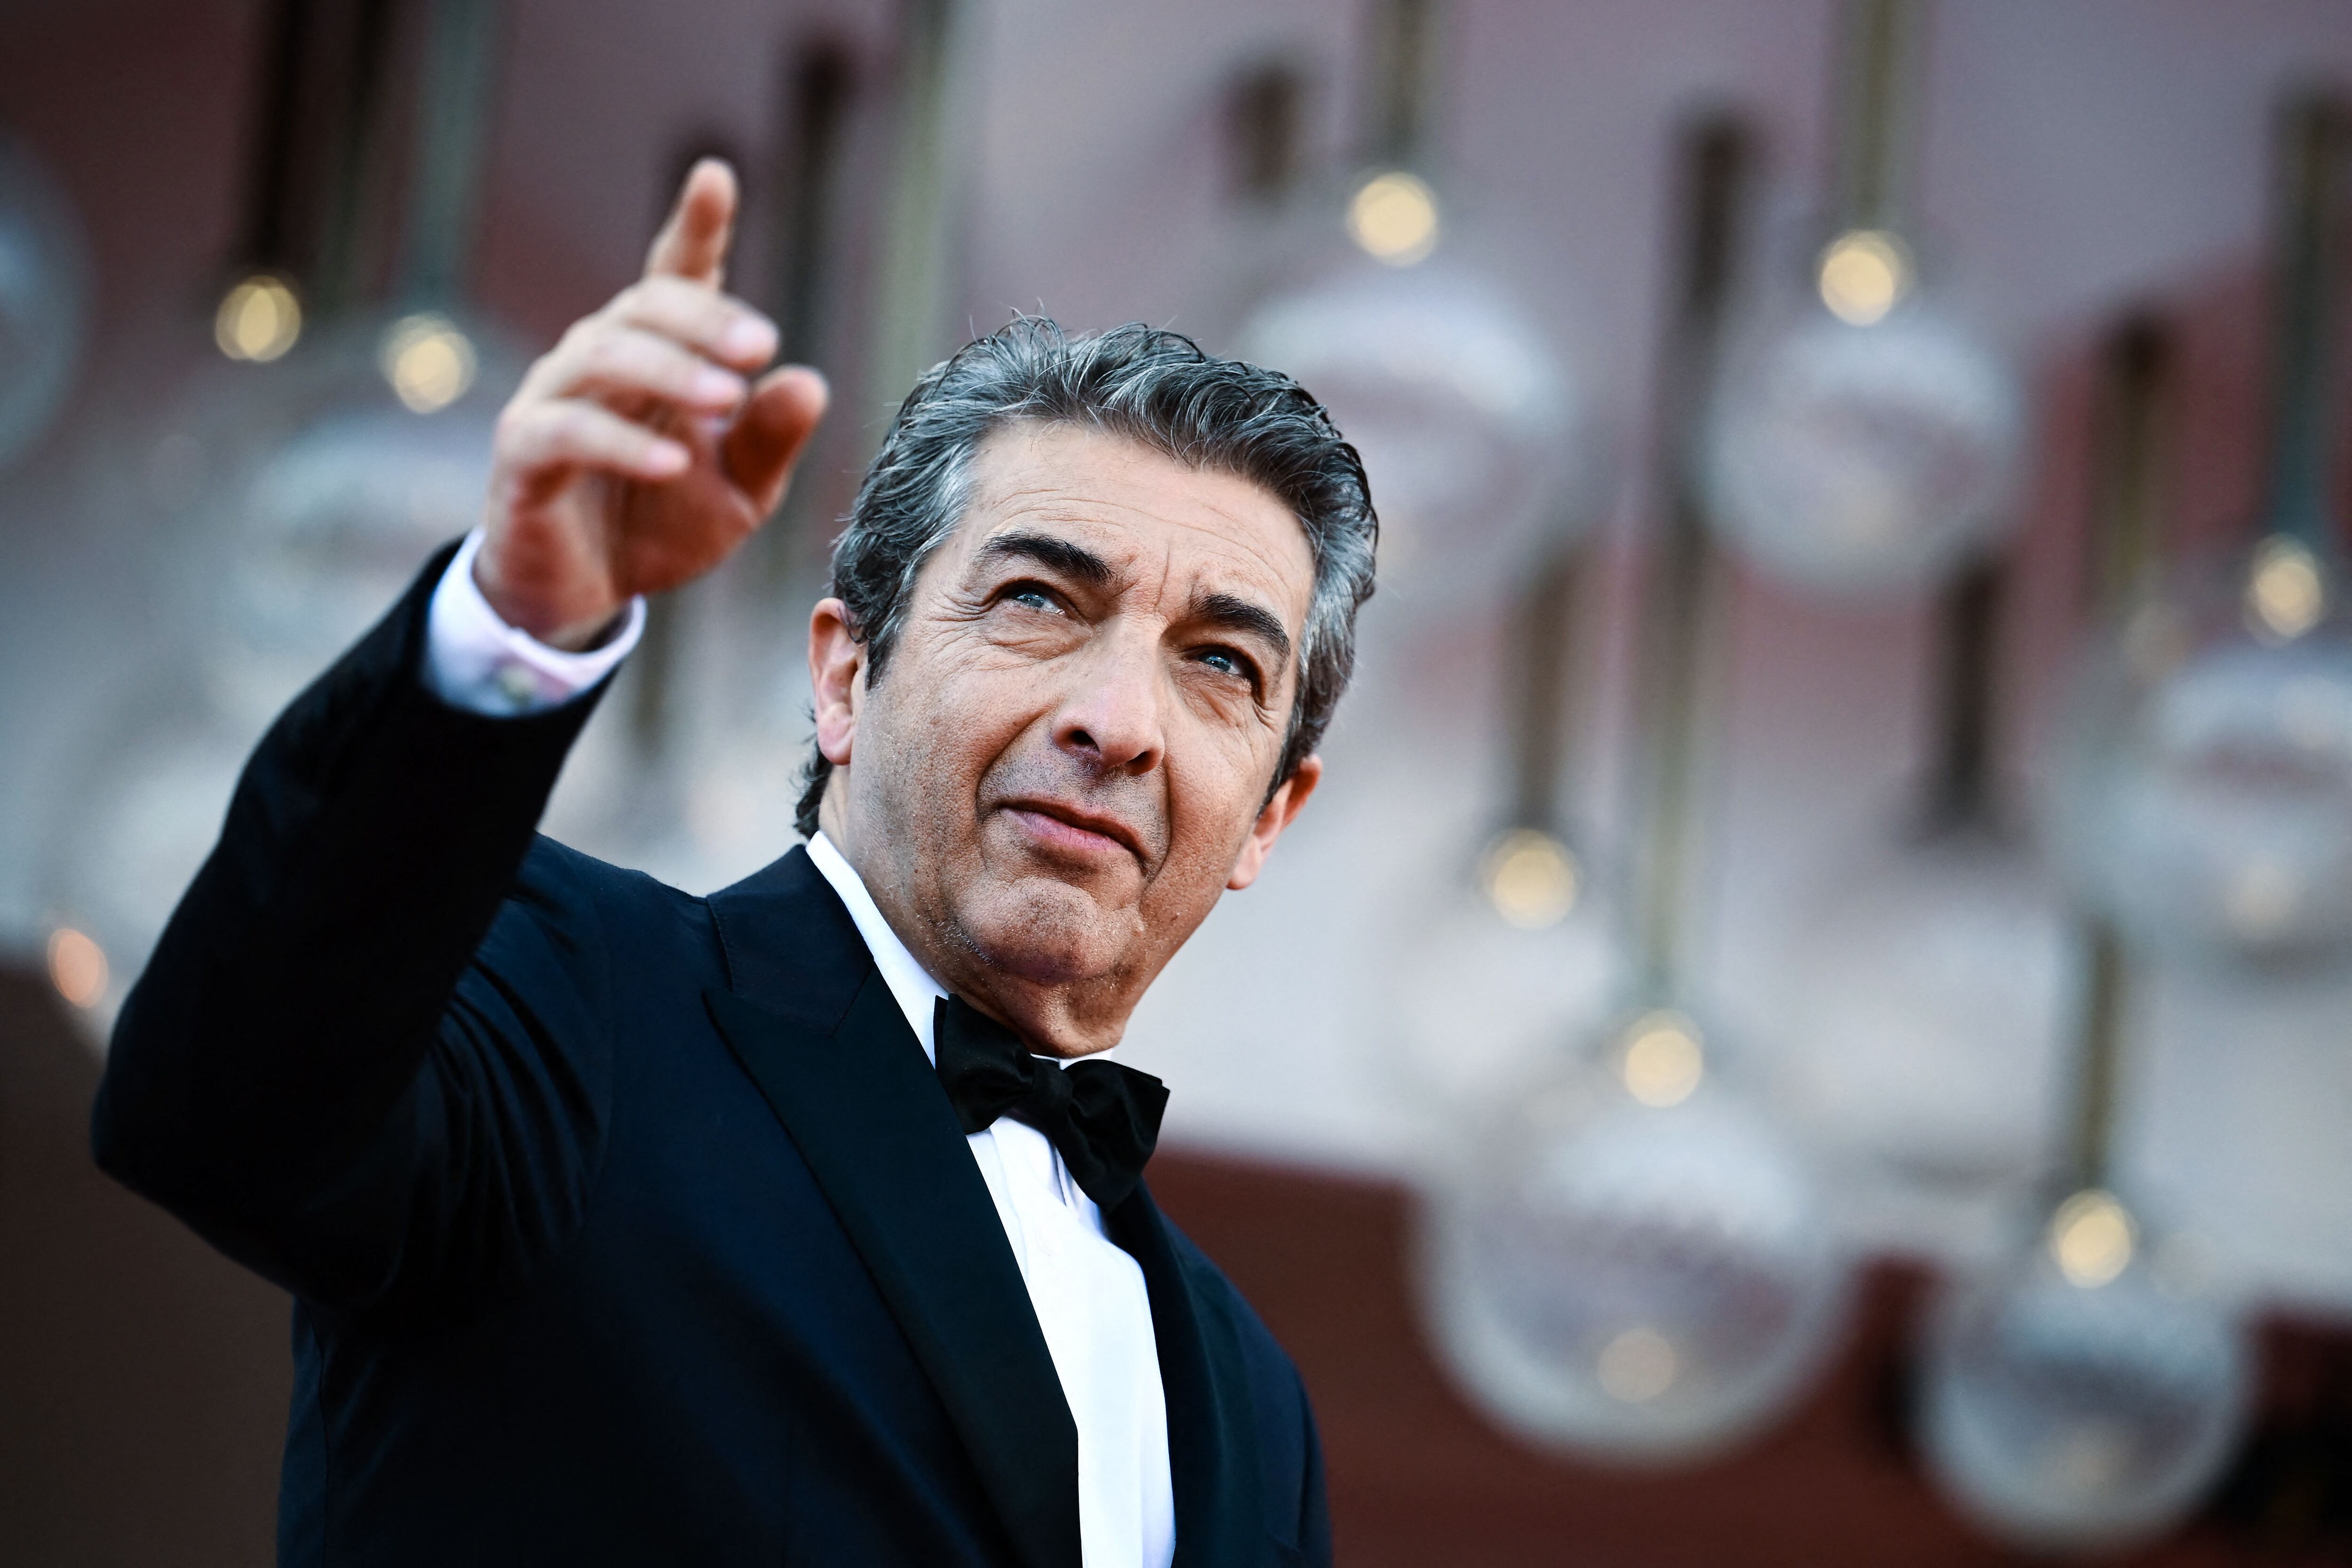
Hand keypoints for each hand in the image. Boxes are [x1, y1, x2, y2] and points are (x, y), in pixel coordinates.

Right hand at [475, 159, 829, 648]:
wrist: (589, 593)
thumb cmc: (664, 522)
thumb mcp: (740, 490)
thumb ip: (771, 438)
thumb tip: (811, 381)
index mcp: (658, 355)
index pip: (675, 275)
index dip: (695, 225)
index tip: (716, 177)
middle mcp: (599, 358)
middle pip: (646, 307)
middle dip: (705, 319)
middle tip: (760, 346)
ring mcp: (554, 399)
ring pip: (604, 355)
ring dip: (670, 371)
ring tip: (725, 398)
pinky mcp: (524, 453)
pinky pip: (568, 431)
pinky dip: (621, 442)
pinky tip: (670, 463)